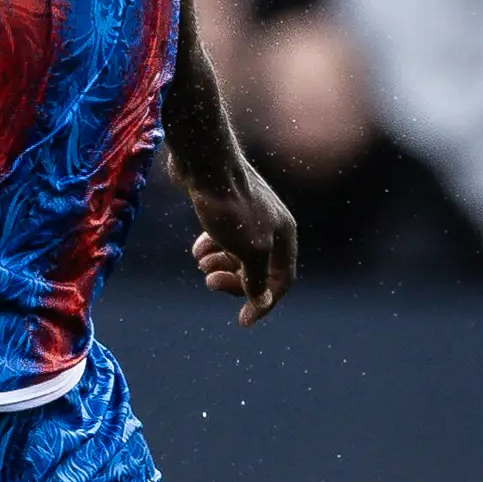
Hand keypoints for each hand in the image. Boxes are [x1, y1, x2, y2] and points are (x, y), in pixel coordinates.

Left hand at [183, 164, 297, 325]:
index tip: (242, 320)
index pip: (283, 279)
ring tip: (201, 264)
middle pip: (259, 269)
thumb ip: (257, 278)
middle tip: (210, 283)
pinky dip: (212, 248)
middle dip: (235, 281)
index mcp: (285, 234)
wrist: (204, 160)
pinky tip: (197, 249)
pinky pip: (224, 238)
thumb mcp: (249, 249)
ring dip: (220, 266)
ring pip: (239, 254)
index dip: (264, 303)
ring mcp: (250, 215)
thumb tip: (261, 301)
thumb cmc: (229, 206)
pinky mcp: (228, 207)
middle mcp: (272, 224)